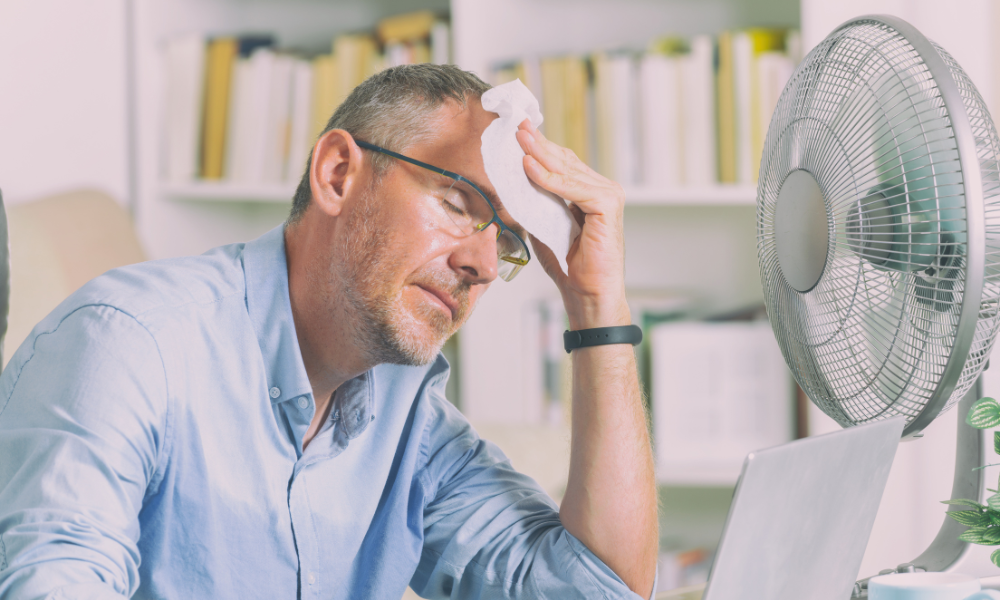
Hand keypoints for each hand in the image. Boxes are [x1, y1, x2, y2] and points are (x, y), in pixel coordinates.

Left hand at [515, 119, 629, 329]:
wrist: (587, 294)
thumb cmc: (569, 265)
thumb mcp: (543, 225)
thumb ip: (535, 203)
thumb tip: (512, 182)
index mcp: (589, 193)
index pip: (562, 163)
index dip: (539, 148)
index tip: (517, 131)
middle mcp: (603, 190)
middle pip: (565, 160)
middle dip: (538, 143)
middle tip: (517, 126)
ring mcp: (608, 196)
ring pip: (567, 170)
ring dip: (541, 154)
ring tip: (519, 139)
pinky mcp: (607, 206)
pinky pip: (572, 187)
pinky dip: (549, 178)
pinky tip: (530, 167)